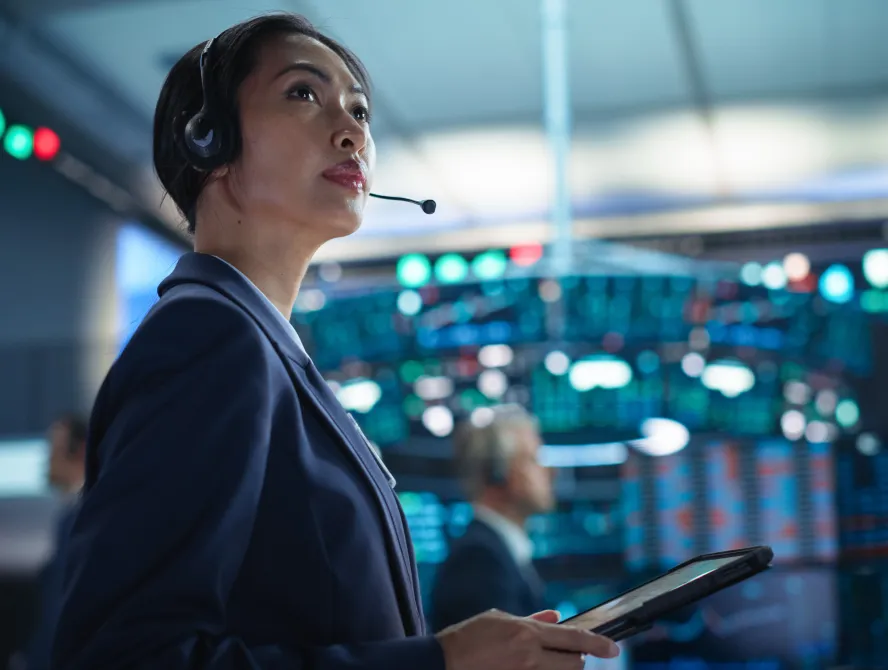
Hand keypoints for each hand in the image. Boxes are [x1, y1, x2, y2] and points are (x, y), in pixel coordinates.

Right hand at [436, 608, 619, 669]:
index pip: (574, 639)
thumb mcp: (500, 619)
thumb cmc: (470, 636)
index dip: (598, 644)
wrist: (444, 662)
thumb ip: (532, 620)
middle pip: (574, 664)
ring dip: (561, 668)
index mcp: (527, 634)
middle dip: (576, 659)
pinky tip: (532, 665)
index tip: (614, 649)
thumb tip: (557, 617)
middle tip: (570, 654)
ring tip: (545, 660)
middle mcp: (530, 657)